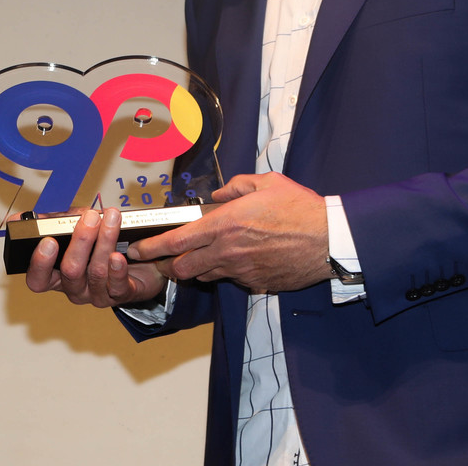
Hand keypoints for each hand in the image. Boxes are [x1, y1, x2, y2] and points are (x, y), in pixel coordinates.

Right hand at [24, 207, 167, 307]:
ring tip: (112, 219)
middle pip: (71, 271)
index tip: (48, 241)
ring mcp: (96, 294)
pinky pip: (117, 286)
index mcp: (57, 275)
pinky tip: (118, 256)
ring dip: (105, 242)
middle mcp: (74, 288)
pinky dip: (117, 270)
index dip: (40, 263)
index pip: (39, 279)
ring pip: (96, 272)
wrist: (137, 263)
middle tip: (90, 218)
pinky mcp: (119, 295)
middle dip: (81, 241)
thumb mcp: (76, 229)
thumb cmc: (98, 244)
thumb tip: (41, 216)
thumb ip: (59, 222)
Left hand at [126, 172, 330, 293]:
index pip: (176, 241)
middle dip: (166, 265)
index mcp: (225, 224)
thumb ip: (236, 187)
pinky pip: (233, 279)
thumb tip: (220, 194)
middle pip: (183, 267)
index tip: (137, 250)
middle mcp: (228, 252)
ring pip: (205, 276)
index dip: (151, 248)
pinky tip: (237, 260)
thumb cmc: (300, 208)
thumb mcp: (266, 183)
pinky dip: (228, 272)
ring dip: (196, 269)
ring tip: (195, 258)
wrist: (329, 240)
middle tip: (160, 260)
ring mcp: (242, 271)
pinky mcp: (257, 283)